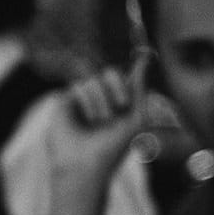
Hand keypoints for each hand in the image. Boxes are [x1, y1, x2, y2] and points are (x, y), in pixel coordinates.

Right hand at [41, 55, 152, 196]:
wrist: (87, 163)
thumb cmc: (114, 146)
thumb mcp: (136, 117)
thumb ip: (140, 88)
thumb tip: (146, 58)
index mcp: (121, 102)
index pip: (126, 77)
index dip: (136, 65)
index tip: (146, 51)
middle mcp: (103, 98)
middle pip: (111, 72)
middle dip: (118, 86)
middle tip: (123, 105)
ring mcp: (84, 99)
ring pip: (94, 79)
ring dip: (102, 101)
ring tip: (100, 122)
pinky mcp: (67, 101)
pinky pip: (79, 86)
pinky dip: (88, 101)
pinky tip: (86, 118)